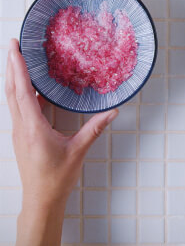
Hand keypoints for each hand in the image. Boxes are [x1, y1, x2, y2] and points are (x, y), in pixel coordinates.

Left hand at [5, 38, 117, 211]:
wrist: (41, 200)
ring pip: (11, 99)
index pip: (22, 92)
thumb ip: (94, 128)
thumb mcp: (78, 150)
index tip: (15, 49)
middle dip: (11, 66)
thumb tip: (112, 111)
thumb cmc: (57, 177)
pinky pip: (17, 108)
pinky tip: (28, 87)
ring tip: (17, 59)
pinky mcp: (22, 135)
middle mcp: (21, 127)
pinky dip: (19, 92)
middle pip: (11, 91)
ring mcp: (19, 131)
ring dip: (13, 78)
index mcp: (33, 128)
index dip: (18, 68)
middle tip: (13, 45)